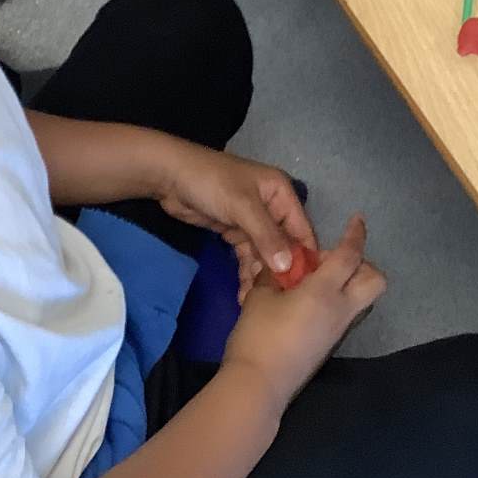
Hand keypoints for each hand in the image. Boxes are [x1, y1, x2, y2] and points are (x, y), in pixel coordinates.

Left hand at [155, 145, 318, 300]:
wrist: (170, 177)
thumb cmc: (213, 183)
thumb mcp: (243, 207)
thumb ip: (266, 237)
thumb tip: (287, 267)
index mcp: (281, 194)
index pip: (302, 230)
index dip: (305, 257)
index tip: (307, 287)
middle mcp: (272, 208)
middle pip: (283, 245)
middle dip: (279, 271)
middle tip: (278, 301)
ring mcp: (252, 221)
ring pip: (264, 253)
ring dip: (260, 276)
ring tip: (255, 300)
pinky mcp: (234, 231)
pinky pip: (247, 255)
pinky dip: (246, 272)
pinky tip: (244, 292)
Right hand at [222, 216, 383, 407]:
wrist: (259, 386)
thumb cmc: (258, 336)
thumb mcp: (259, 296)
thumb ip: (274, 274)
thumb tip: (280, 265)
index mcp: (325, 292)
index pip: (350, 256)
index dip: (356, 234)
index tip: (357, 220)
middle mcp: (341, 310)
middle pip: (374, 280)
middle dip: (361, 264)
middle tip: (329, 262)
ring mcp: (339, 331)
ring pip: (363, 299)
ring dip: (349, 283)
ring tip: (314, 282)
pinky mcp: (331, 345)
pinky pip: (346, 314)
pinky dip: (337, 301)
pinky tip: (307, 303)